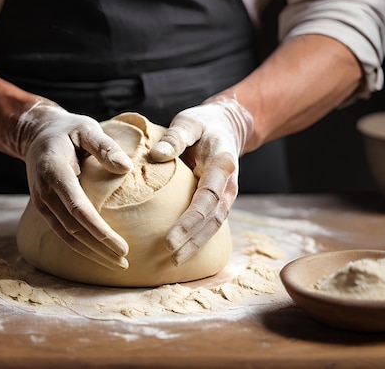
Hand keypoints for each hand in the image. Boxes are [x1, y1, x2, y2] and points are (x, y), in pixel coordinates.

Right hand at [13, 101, 132, 269]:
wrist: (37, 133)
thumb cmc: (68, 129)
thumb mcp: (86, 127)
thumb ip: (104, 146)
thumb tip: (126, 167)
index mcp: (55, 171)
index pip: (78, 208)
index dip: (100, 231)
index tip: (122, 247)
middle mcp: (44, 191)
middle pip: (73, 229)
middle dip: (100, 249)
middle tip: (125, 263)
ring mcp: (41, 202)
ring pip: (67, 236)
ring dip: (91, 253)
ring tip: (117, 265)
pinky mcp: (44, 208)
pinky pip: (62, 232)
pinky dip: (81, 247)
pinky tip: (99, 255)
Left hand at [150, 96, 253, 265]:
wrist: (227, 125)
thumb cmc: (203, 123)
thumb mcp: (188, 122)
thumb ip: (176, 137)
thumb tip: (156, 155)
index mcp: (222, 164)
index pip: (206, 198)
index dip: (189, 221)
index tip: (170, 239)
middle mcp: (228, 183)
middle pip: (213, 218)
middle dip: (193, 240)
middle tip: (170, 257)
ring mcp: (226, 194)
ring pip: (214, 225)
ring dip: (196, 244)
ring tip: (175, 262)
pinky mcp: (219, 199)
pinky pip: (211, 222)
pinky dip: (198, 238)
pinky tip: (183, 252)